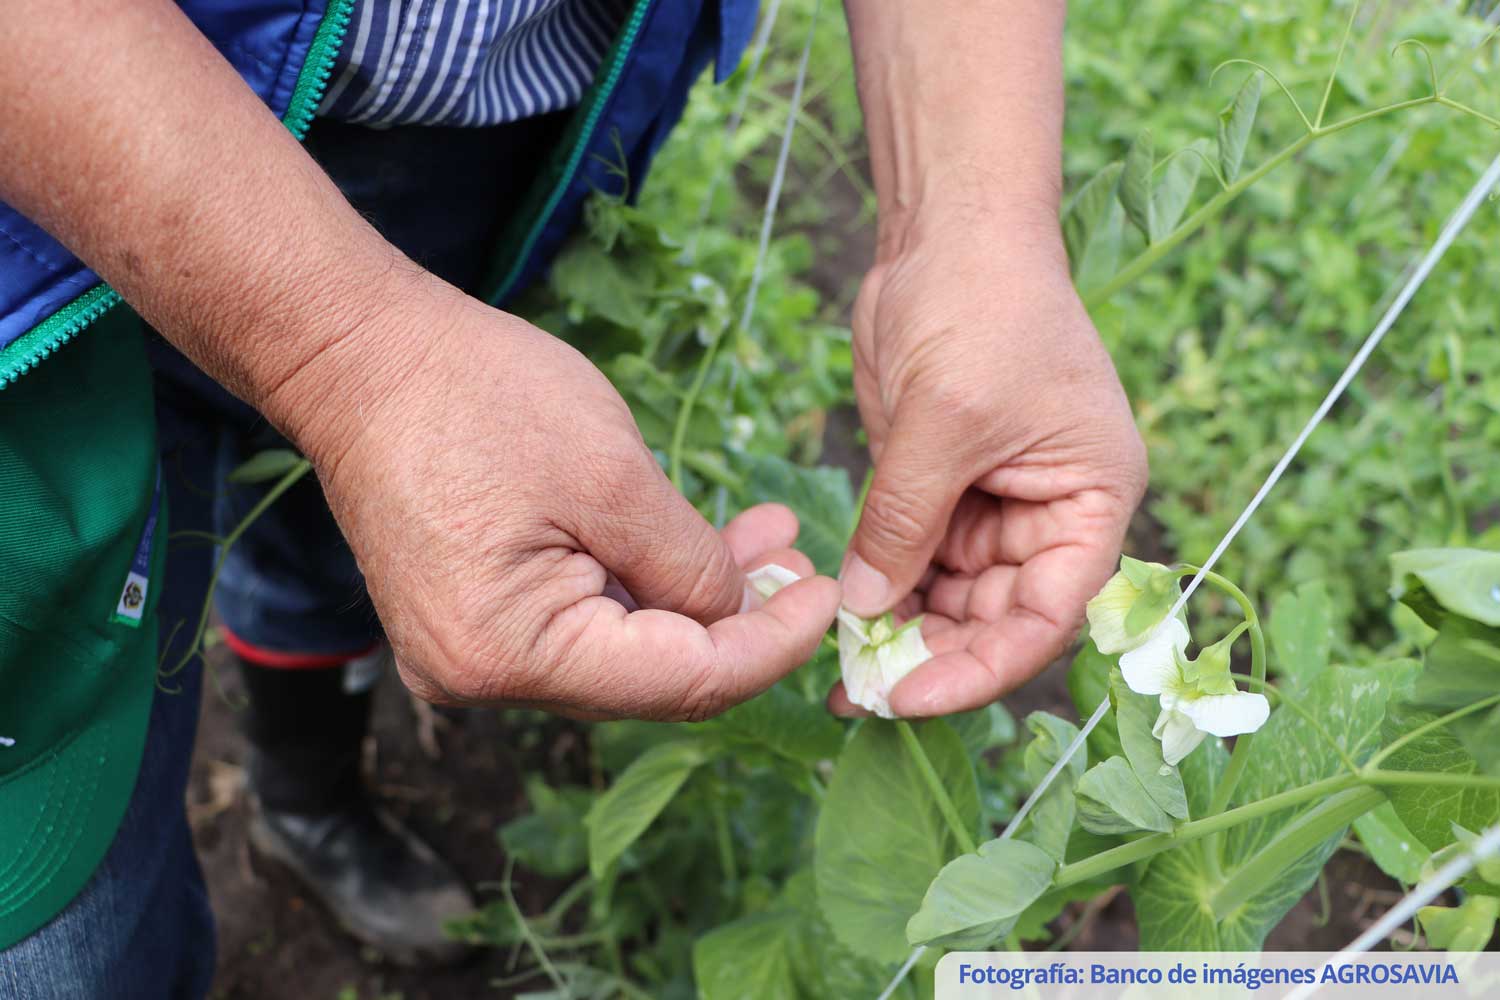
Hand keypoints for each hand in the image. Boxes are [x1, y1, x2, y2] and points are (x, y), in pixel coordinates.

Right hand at [269, 280, 840, 719]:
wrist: (357, 353)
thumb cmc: (476, 397)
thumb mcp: (613, 476)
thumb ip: (690, 565)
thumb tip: (739, 615)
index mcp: (512, 652)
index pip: (682, 682)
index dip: (770, 646)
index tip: (830, 598)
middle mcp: (483, 677)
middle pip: (651, 675)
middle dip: (739, 618)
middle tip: (805, 562)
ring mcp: (470, 652)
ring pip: (622, 646)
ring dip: (696, 593)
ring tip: (767, 535)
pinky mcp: (473, 618)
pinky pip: (581, 618)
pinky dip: (642, 581)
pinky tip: (697, 538)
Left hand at [831, 216, 1146, 716]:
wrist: (948, 229)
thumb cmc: (980, 305)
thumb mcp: (944, 421)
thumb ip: (904, 522)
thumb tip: (863, 610)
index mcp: (1091, 501)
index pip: (1047, 616)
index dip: (980, 668)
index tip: (908, 695)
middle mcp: (1050, 513)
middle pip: (995, 617)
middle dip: (931, 655)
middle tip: (855, 690)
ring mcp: (992, 502)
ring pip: (948, 596)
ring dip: (899, 629)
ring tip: (836, 664)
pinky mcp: (939, 485)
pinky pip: (912, 557)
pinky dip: (879, 586)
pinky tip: (837, 612)